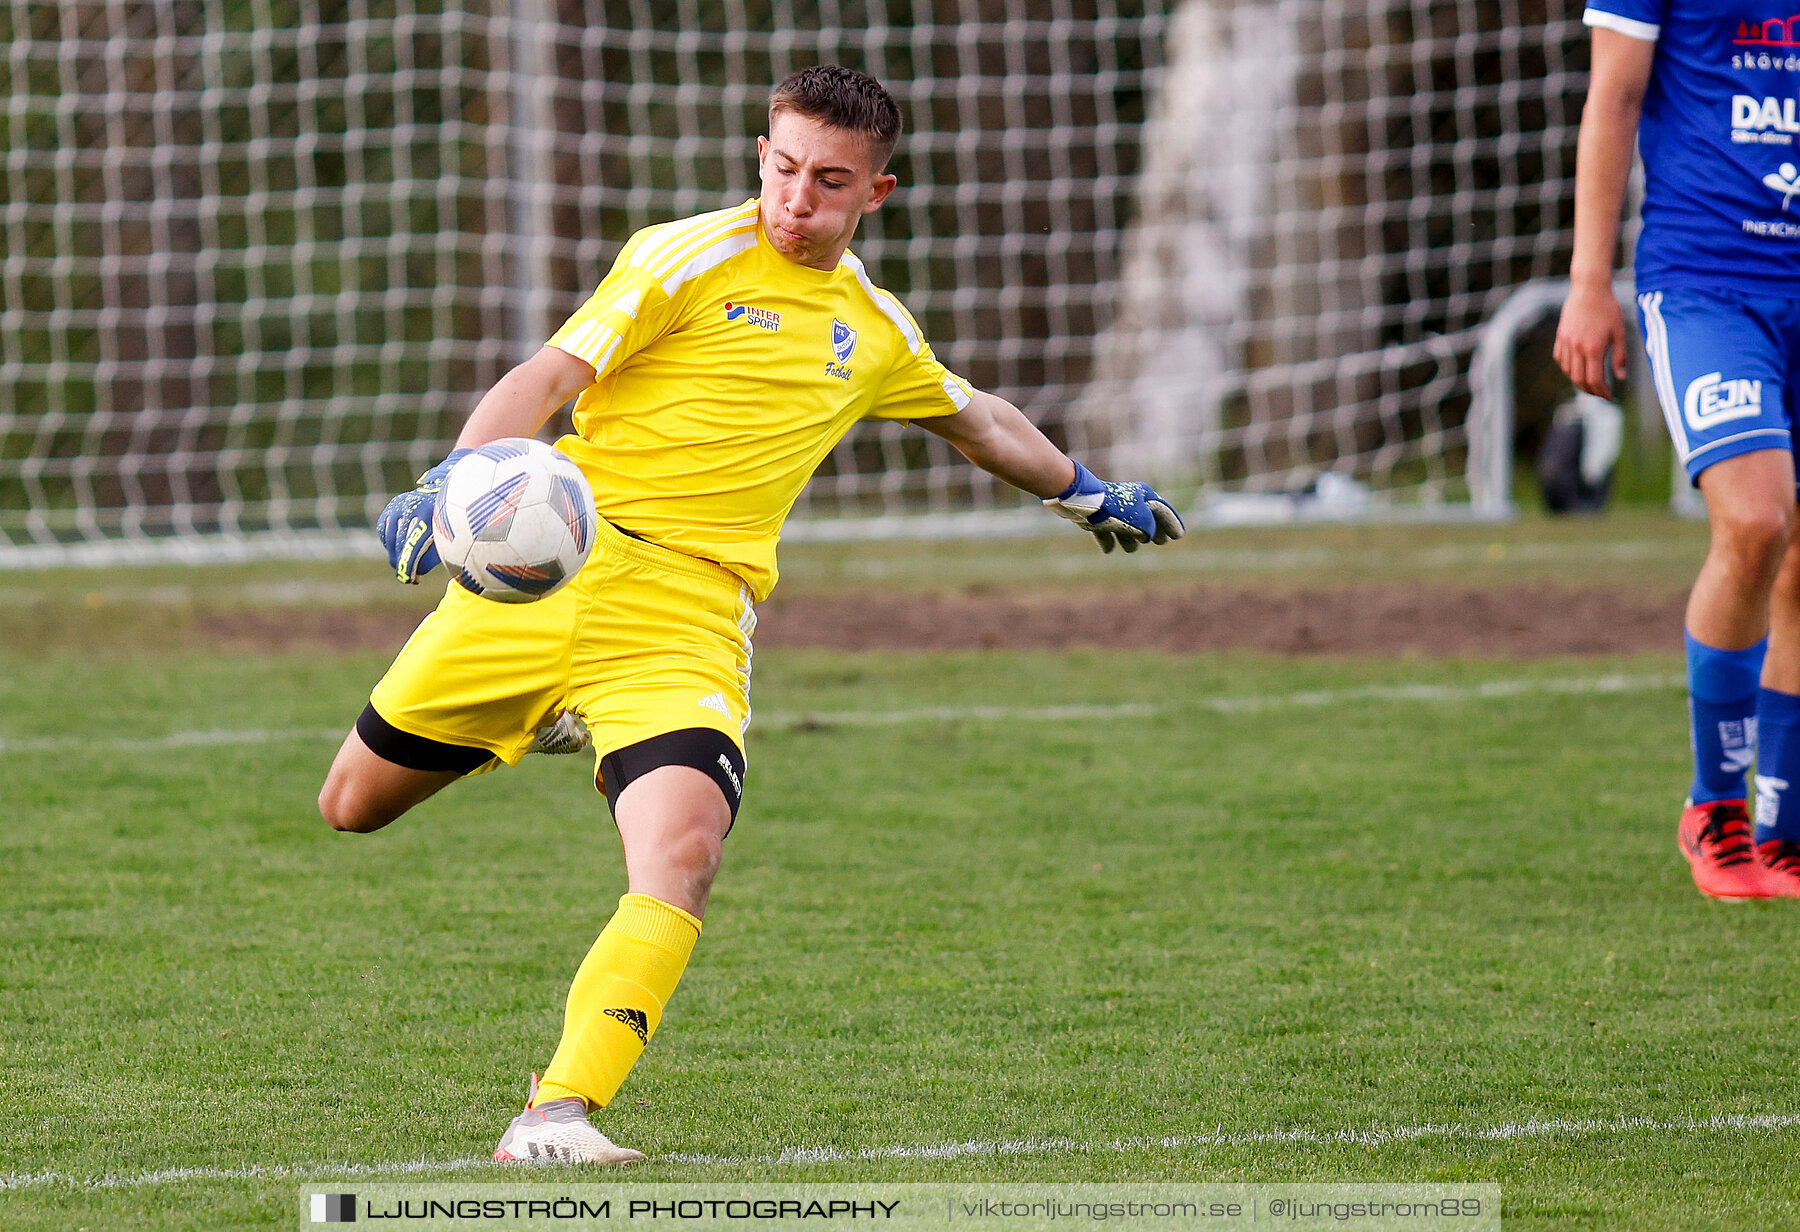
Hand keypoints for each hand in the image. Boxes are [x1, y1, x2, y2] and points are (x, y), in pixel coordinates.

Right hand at [375, 448, 470, 582]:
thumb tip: (417, 574)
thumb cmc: (453, 523)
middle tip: (406, 577)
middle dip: (402, 562)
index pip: (415, 543)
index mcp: (432, 511)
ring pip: (391, 538)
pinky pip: (385, 530)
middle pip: (401, 542)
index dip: (411, 564)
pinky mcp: (392, 506)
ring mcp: (400, 503)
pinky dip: (389, 543)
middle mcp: (413, 504)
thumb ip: (434, 554)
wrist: (447, 496)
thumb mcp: (450, 538)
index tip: (412, 579)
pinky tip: (398, 550)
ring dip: (394, 555)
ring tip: (402, 567)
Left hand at [1043, 460, 1184, 552]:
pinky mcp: (1098, 518)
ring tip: (1130, 546)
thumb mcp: (1142, 518)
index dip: (1172, 523)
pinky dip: (1107, 541)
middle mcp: (1130, 502)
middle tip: (1160, 541)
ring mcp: (1113, 510)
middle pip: (1146, 521)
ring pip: (1125, 530)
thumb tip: (1147, 535)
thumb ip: (1151, 528)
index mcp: (1144, 496)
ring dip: (1128, 540)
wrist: (1084, 501)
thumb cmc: (1116, 508)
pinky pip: (1106, 533)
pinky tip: (1108, 548)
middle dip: (1152, 532)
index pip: (1163, 510)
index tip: (1178, 536)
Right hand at [1553, 281, 1627, 397]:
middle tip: (1600, 393)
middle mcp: (1577, 348)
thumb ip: (1620, 356)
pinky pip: (1560, 359)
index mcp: (1594, 349)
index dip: (1602, 392)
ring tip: (1589, 383)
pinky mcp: (1560, 337)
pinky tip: (1576, 368)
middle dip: (1590, 390)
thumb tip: (1621, 377)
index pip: (1595, 379)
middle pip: (1579, 380)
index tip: (1609, 396)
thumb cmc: (1608, 309)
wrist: (1589, 290)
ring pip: (1568, 372)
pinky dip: (1567, 368)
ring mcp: (1566, 343)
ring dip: (1578, 381)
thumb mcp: (1619, 332)